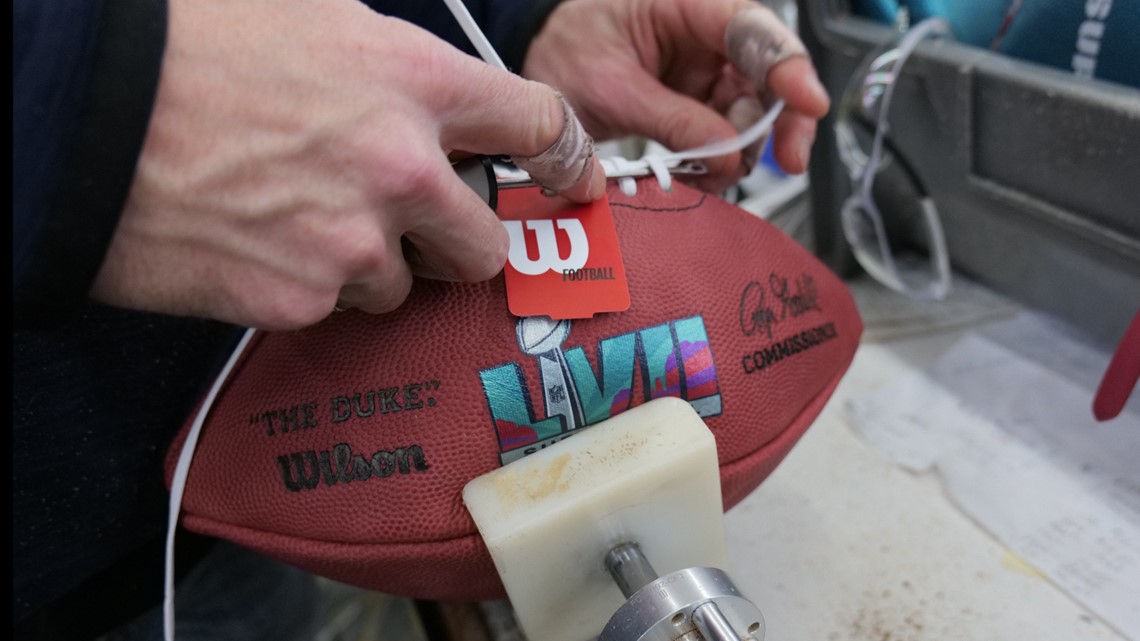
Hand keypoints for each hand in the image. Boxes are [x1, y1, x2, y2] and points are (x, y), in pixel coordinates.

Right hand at [90, 0, 603, 329]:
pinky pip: (334, 306)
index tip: (572, 180)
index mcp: (413, 82)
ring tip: (296, 217)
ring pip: (404, 284)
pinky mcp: (302, 300)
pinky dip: (307, 286)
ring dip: (370, 264)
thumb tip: (431, 101)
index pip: (537, 122)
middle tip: (407, 223)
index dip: (565, 156)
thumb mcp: (312, 20)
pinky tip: (257, 242)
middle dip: (454, 239)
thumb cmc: (190, 51)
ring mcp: (355, 243)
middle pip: (484, 241)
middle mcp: (402, 168)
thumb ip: (395, 70)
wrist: (87, 117)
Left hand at [522, 0, 829, 191]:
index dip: (787, 65)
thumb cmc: (567, 48)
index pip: (751, 29)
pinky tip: (708, 175)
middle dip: (780, 120)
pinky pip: (728, 130)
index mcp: (685, 5)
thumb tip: (727, 155)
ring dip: (744, 149)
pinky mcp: (700, 99)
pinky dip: (722, 158)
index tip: (808, 103)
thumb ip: (671, 120)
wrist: (541, 60)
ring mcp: (706, 67)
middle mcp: (706, 33)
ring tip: (717, 175)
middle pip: (769, 72)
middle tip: (788, 160)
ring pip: (754, 108)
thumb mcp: (611, 89)